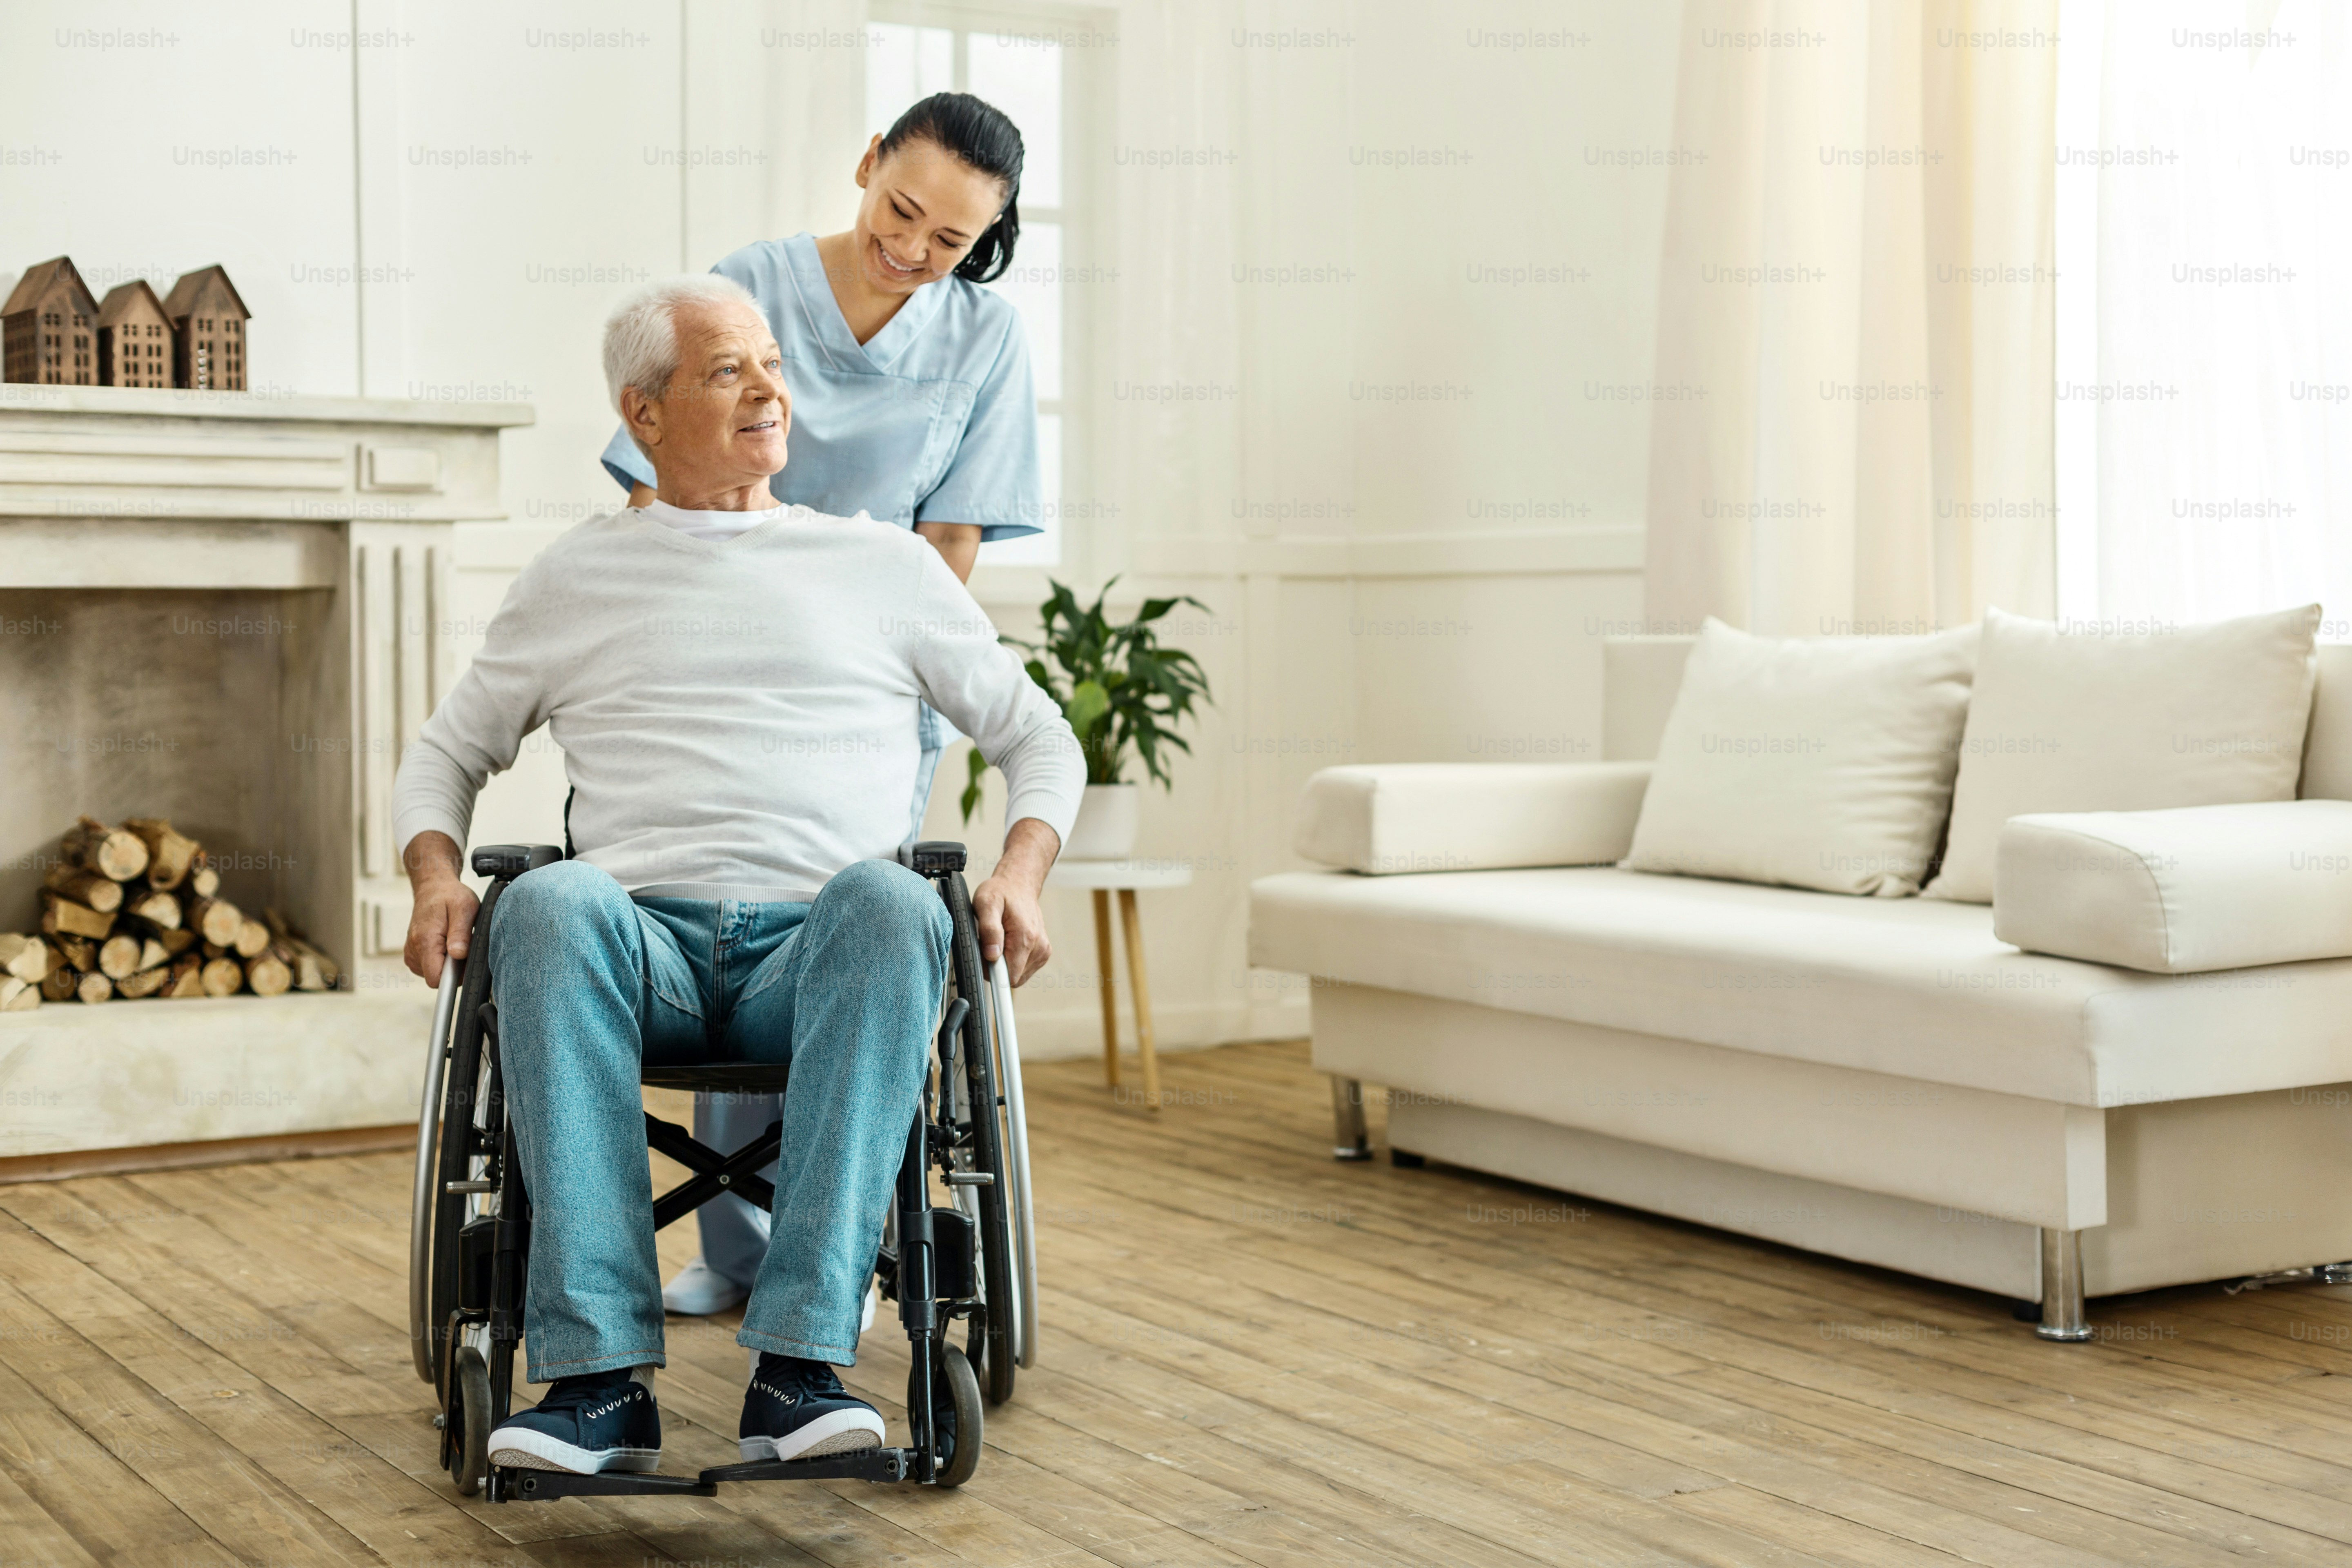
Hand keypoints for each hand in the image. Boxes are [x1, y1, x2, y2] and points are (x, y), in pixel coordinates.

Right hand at [402, 830, 479, 985]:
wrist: (433, 887)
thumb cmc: (450, 896)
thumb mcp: (464, 908)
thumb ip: (461, 933)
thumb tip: (458, 955)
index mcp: (425, 941)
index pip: (436, 979)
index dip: (454, 977)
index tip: (465, 964)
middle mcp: (413, 950)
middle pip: (436, 977)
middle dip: (454, 968)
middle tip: (463, 945)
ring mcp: (411, 953)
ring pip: (434, 973)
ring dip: (448, 963)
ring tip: (454, 940)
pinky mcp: (413, 954)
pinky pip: (430, 967)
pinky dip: (441, 959)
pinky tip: (446, 942)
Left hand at [972, 817, 1060, 985]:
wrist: (1019, 884)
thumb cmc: (1001, 892)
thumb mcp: (986, 903)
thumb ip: (989, 929)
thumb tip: (992, 955)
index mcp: (1025, 937)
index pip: (1010, 976)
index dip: (994, 974)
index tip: (986, 964)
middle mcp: (1039, 947)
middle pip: (1013, 978)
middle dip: (998, 968)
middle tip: (990, 945)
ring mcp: (1043, 951)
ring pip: (1019, 976)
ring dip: (1006, 964)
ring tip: (1001, 941)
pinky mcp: (1043, 953)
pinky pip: (1024, 970)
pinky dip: (1014, 961)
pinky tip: (1010, 944)